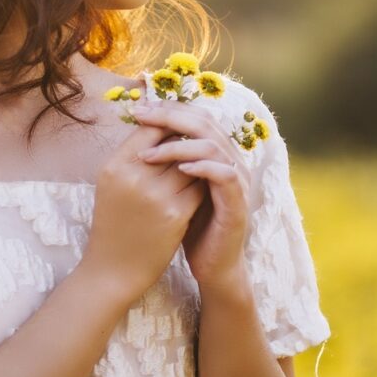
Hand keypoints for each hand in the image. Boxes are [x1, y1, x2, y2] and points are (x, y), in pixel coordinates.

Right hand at [82, 118, 206, 303]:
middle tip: (191, 147)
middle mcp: (133, 178)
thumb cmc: (114, 222)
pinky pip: (200, 186)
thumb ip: (132, 155)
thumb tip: (162, 125)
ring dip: (197, 163)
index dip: (166, 126)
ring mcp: (156, 196)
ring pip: (192, 162)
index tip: (175, 131)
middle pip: (173, 142)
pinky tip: (199, 190)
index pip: (149, 128)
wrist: (114, 269)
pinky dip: (202, 185)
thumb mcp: (111, 184)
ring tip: (195, 169)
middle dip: (184, 144)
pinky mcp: (176, 214)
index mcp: (114, 166)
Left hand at [132, 100, 250, 290]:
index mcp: (216, 155)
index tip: (138, 109)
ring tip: (149, 154)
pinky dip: (202, 167)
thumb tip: (138, 135)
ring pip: (213, 145)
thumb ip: (167, 164)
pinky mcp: (238, 203)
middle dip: (170, 117)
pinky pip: (224, 174)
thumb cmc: (191, 228)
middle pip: (205, 122)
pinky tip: (179, 169)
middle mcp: (230, 161)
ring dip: (178, 145)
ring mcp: (237, 181)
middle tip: (142, 116)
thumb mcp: (175, 190)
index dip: (169, 109)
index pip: (196, 117)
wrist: (213, 266)